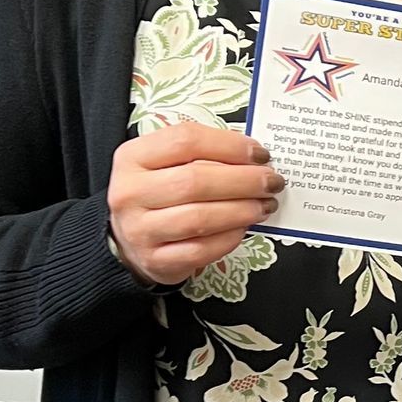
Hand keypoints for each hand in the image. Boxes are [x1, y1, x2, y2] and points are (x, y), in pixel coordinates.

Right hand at [107, 122, 281, 286]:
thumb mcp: (166, 163)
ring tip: (264, 205)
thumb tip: (253, 156)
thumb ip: (203, 153)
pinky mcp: (156, 260)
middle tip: (272, 182)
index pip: (185, 140)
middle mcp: (130, 192)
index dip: (230, 145)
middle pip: (195, 180)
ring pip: (200, 218)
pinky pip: (201, 250)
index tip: (260, 154)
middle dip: (244, 180)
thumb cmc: (158, 194)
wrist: (129, 240)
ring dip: (242, 210)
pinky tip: (245, 227)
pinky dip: (230, 237)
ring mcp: (140, 230)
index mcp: (133, 157)